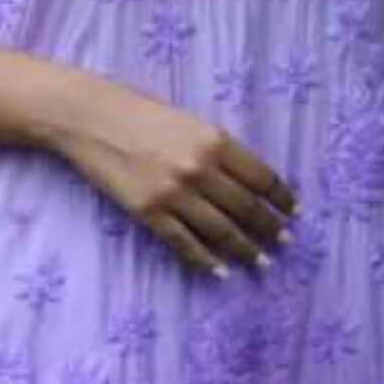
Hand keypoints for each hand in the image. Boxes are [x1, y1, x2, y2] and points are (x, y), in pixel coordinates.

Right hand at [53, 79, 296, 277]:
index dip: (281, 198)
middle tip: (284, 243)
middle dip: (269, 228)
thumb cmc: (140, 112)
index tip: (293, 212)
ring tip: (261, 262)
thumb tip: (246, 181)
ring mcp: (174, 194)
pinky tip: (220, 271)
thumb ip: (217, 149)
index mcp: (215, 141)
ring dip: (245, 250)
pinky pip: (185, 243)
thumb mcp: (189, 121)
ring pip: (221, 231)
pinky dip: (206, 260)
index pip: (261, 178)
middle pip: (246, 208)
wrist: (90, 118)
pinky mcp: (149, 212)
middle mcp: (199, 169)